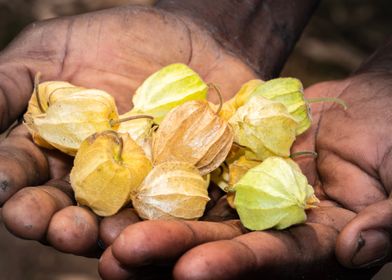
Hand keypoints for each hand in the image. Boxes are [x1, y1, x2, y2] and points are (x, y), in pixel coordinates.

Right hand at [0, 4, 259, 255]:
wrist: (184, 35)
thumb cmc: (115, 40)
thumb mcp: (52, 51)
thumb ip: (9, 87)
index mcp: (55, 149)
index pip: (24, 174)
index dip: (12, 185)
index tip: (5, 191)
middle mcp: (94, 174)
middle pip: (70, 209)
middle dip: (60, 223)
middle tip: (60, 227)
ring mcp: (139, 181)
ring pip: (119, 217)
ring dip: (111, 231)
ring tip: (109, 235)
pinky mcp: (183, 181)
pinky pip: (175, 209)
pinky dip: (166, 223)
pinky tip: (158, 228)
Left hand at [98, 40, 391, 278]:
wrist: (372, 107)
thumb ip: (388, 219)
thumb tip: (357, 252)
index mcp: (316, 246)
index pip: (273, 261)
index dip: (235, 267)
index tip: (191, 273)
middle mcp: (274, 228)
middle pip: (221, 243)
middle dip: (172, 251)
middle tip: (118, 259)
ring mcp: (250, 196)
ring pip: (199, 212)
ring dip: (155, 223)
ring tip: (106, 234)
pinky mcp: (234, 165)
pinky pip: (197, 169)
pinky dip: (164, 178)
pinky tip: (126, 183)